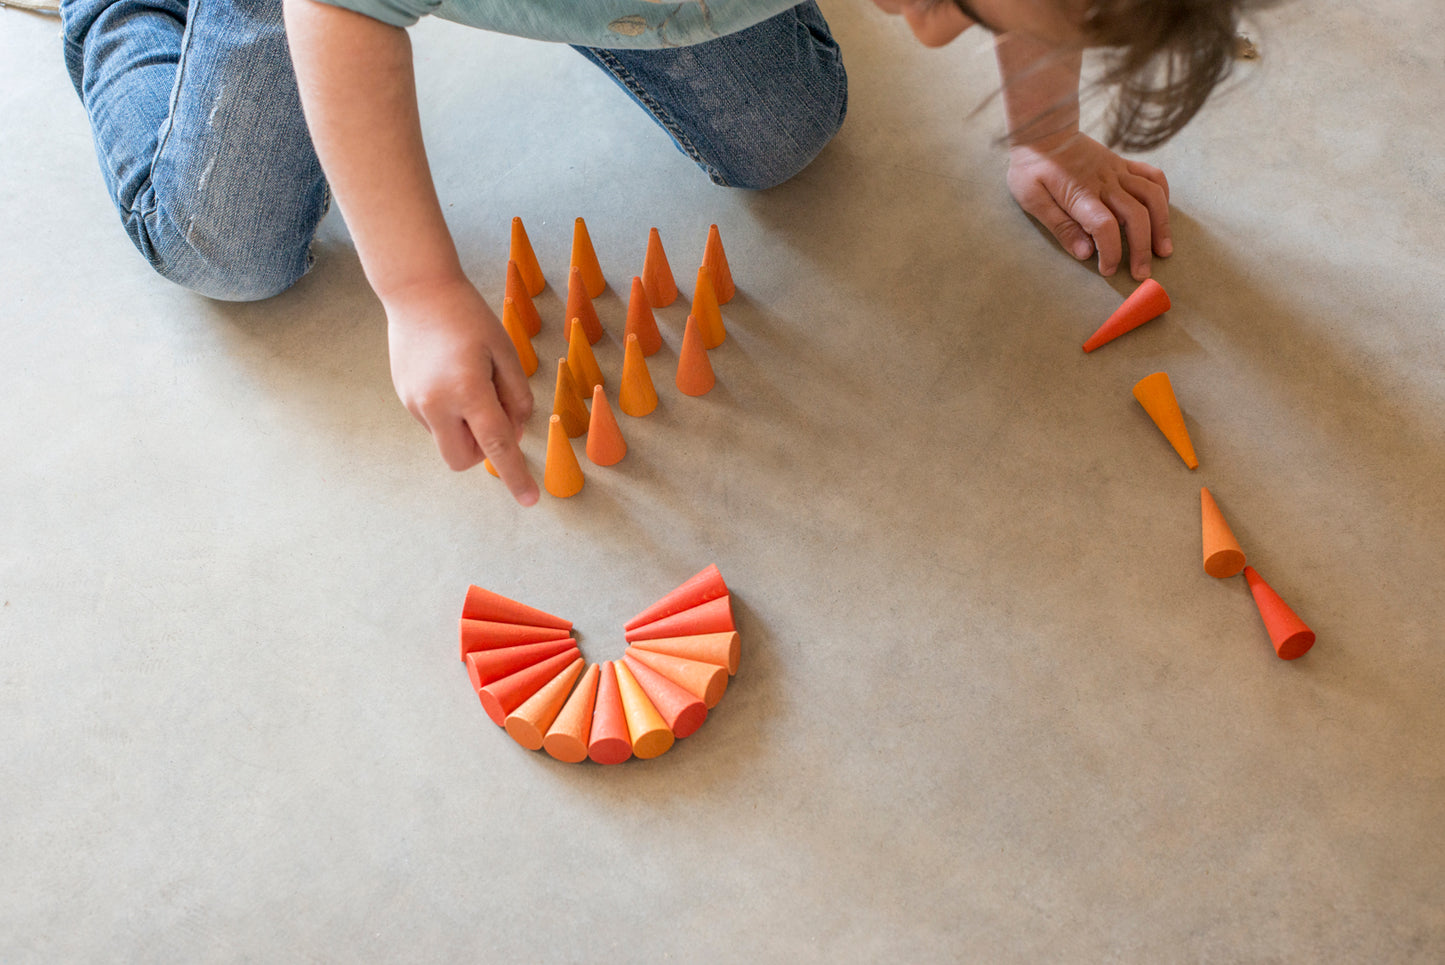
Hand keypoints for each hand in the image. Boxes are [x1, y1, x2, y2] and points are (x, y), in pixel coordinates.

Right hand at [385, 277, 538, 505]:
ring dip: (466, 428)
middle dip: (482, 451)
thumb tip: (514, 434)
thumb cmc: (469, 318)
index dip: (516, 475)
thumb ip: (516, 397)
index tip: (529, 500)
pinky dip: (451, 413)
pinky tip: (451, 375)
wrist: (417, 291)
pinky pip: (435, 422)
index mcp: (468, 390)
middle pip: (463, 459)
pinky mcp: (405, 398)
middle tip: (495, 414)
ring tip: (469, 378)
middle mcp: (436, 404)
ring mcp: (415, 403)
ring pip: (447, 441)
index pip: (497, 446)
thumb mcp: (505, 352)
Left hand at [1005, 131, 1171, 279]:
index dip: (1110, 252)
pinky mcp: (1123, 164)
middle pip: (1136, 215)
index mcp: (1080, 193)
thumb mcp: (1032, 199)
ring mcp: (1118, 171)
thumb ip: (1060, 226)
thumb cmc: (1032, 168)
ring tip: (1163, 249)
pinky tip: (1161, 215)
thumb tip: (1084, 254)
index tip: (1107, 270)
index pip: (1104, 226)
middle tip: (1141, 274)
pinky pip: (1153, 176)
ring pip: (1152, 196)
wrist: (1043, 130)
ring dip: (1161, 225)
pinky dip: (1163, 196)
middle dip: (1141, 248)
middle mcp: (1105, 181)